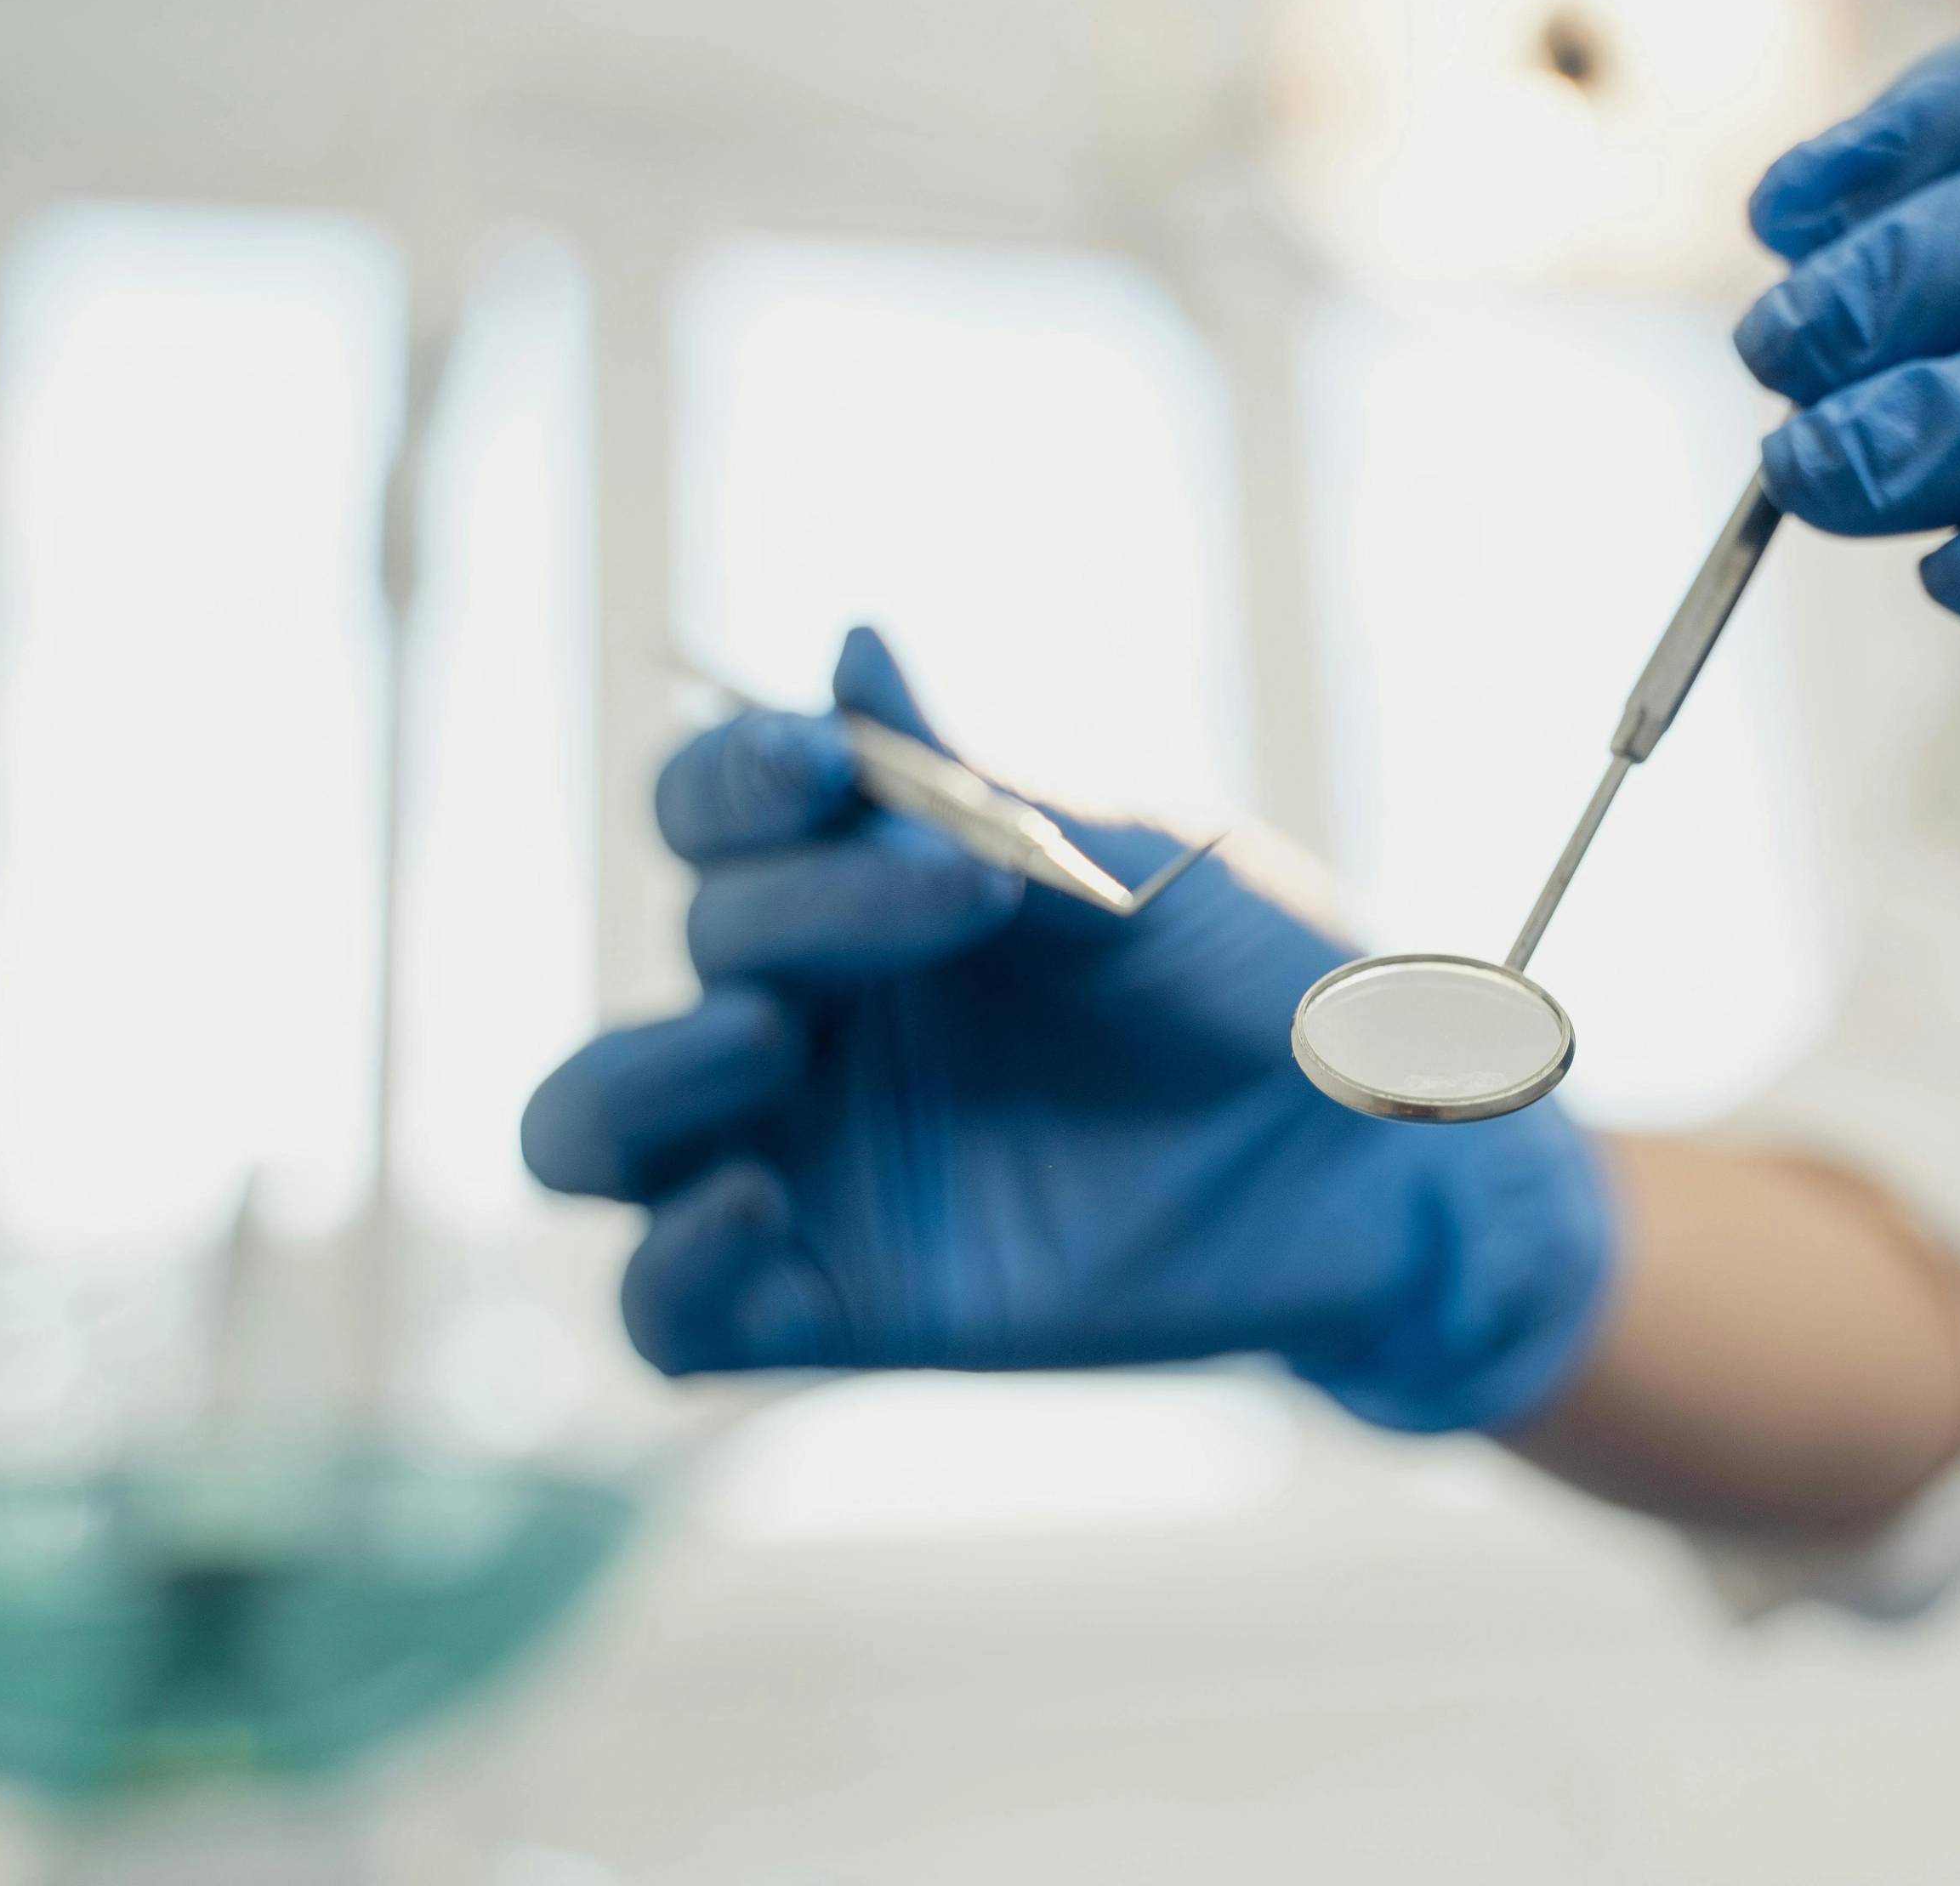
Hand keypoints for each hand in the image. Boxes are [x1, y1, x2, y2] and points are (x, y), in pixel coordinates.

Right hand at [522, 629, 1611, 1430]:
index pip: (714, 810)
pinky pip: (666, 1313)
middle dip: (795, 899)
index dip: (738, 777)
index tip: (830, 762)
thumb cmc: (1260, 975)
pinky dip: (673, 1262)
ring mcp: (808, 1159)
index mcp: (859, 882)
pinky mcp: (841, 1305)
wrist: (1372, 1146)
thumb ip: (986, 773)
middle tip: (959, 891)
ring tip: (762, 1037)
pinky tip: (758, 1205)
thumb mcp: (1136, 853)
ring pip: (587, 1129)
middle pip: (693, 937)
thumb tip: (856, 645)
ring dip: (639, 1074)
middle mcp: (807, 1015)